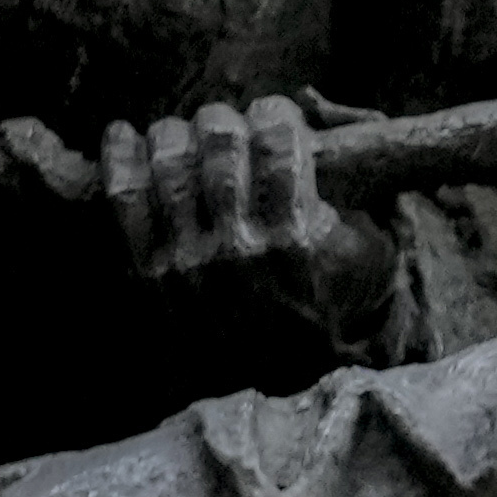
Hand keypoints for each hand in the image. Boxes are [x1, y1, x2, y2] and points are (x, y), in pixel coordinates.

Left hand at [104, 96, 395, 344]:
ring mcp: (190, 260)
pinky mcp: (151, 273)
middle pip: (221, 143)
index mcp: (298, 236)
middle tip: (228, 125)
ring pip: (170, 162)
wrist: (281, 382)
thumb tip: (333, 126)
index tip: (275, 115)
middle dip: (225, 120)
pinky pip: (124, 199)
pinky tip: (126, 134)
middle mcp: (241, 246)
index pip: (279, 142)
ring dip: (176, 132)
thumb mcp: (375, 253)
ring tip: (185, 132)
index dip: (276, 113)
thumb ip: (366, 194)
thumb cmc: (333, 306)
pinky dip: (120, 157)